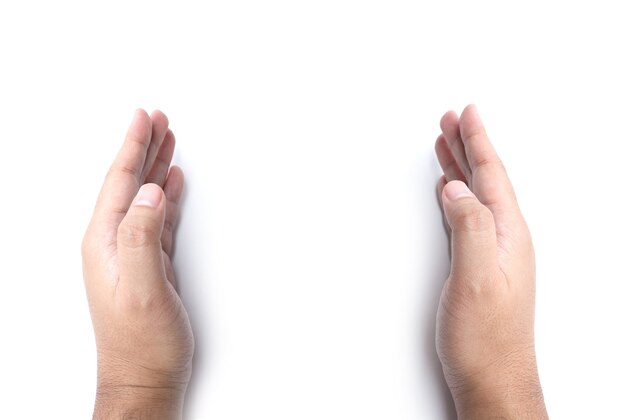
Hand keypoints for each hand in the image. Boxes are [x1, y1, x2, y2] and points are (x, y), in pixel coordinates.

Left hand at [82, 110, 192, 418]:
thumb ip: (142, 237)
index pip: (120, 182)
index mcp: (106, 242)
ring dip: (156, 166)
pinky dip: (167, 195)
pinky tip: (172, 184)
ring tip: (166, 140)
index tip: (143, 117)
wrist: (145, 377)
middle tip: (157, 117)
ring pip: (146, 196)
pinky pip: (159, 217)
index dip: (132, 147)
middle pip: (130, 182)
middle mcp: (114, 243)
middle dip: (144, 147)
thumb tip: (151, 192)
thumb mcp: (141, 289)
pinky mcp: (150, 263)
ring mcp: (132, 252)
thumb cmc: (140, 343)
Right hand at [434, 105, 547, 418]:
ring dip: (462, 166)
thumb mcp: (477, 277)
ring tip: (447, 144)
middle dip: (468, 145)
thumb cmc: (486, 337)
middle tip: (452, 118)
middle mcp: (505, 239)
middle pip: (485, 179)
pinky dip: (457, 194)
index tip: (467, 113)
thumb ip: (470, 227)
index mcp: (508, 234)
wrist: (492, 376)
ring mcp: (494, 251)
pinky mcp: (480, 264)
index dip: (478, 141)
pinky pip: (468, 214)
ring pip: (475, 194)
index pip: (492, 176)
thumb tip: (459, 187)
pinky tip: (450, 190)